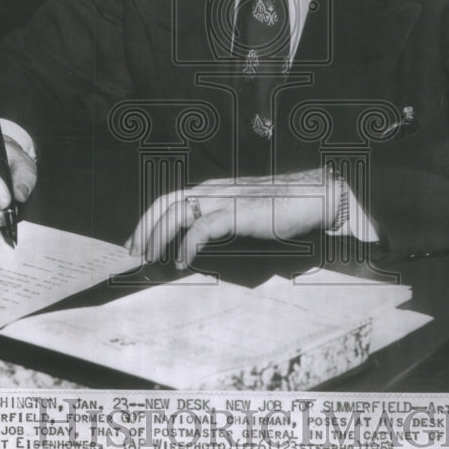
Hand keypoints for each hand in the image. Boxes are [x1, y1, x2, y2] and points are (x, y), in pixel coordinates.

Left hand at [126, 169, 330, 268]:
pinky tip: (183, 261)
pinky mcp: (237, 212)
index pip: (169, 198)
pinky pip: (202, 228)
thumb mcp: (242, 211)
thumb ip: (220, 219)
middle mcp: (213, 189)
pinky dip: (187, 244)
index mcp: (212, 188)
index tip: (139, 240)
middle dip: (145, 227)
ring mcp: (224, 199)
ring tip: (153, 257)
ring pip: (177, 212)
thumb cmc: (282, 207)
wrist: (313, 197)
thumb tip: (198, 239)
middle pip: (165, 202)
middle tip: (135, 251)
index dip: (149, 218)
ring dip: (159, 236)